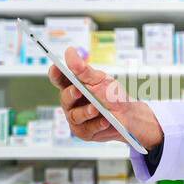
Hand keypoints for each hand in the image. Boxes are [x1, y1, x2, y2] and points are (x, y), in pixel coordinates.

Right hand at [48, 47, 162, 149]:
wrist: (128, 116)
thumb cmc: (112, 95)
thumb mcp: (100, 79)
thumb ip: (83, 69)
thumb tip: (69, 52)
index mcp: (73, 86)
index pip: (59, 79)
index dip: (55, 73)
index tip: (55, 67)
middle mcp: (72, 103)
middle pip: (64, 98)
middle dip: (71, 94)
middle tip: (78, 90)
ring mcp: (76, 118)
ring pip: (75, 115)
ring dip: (86, 111)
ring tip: (96, 108)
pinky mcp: (83, 131)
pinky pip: (87, 128)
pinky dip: (97, 124)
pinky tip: (105, 120)